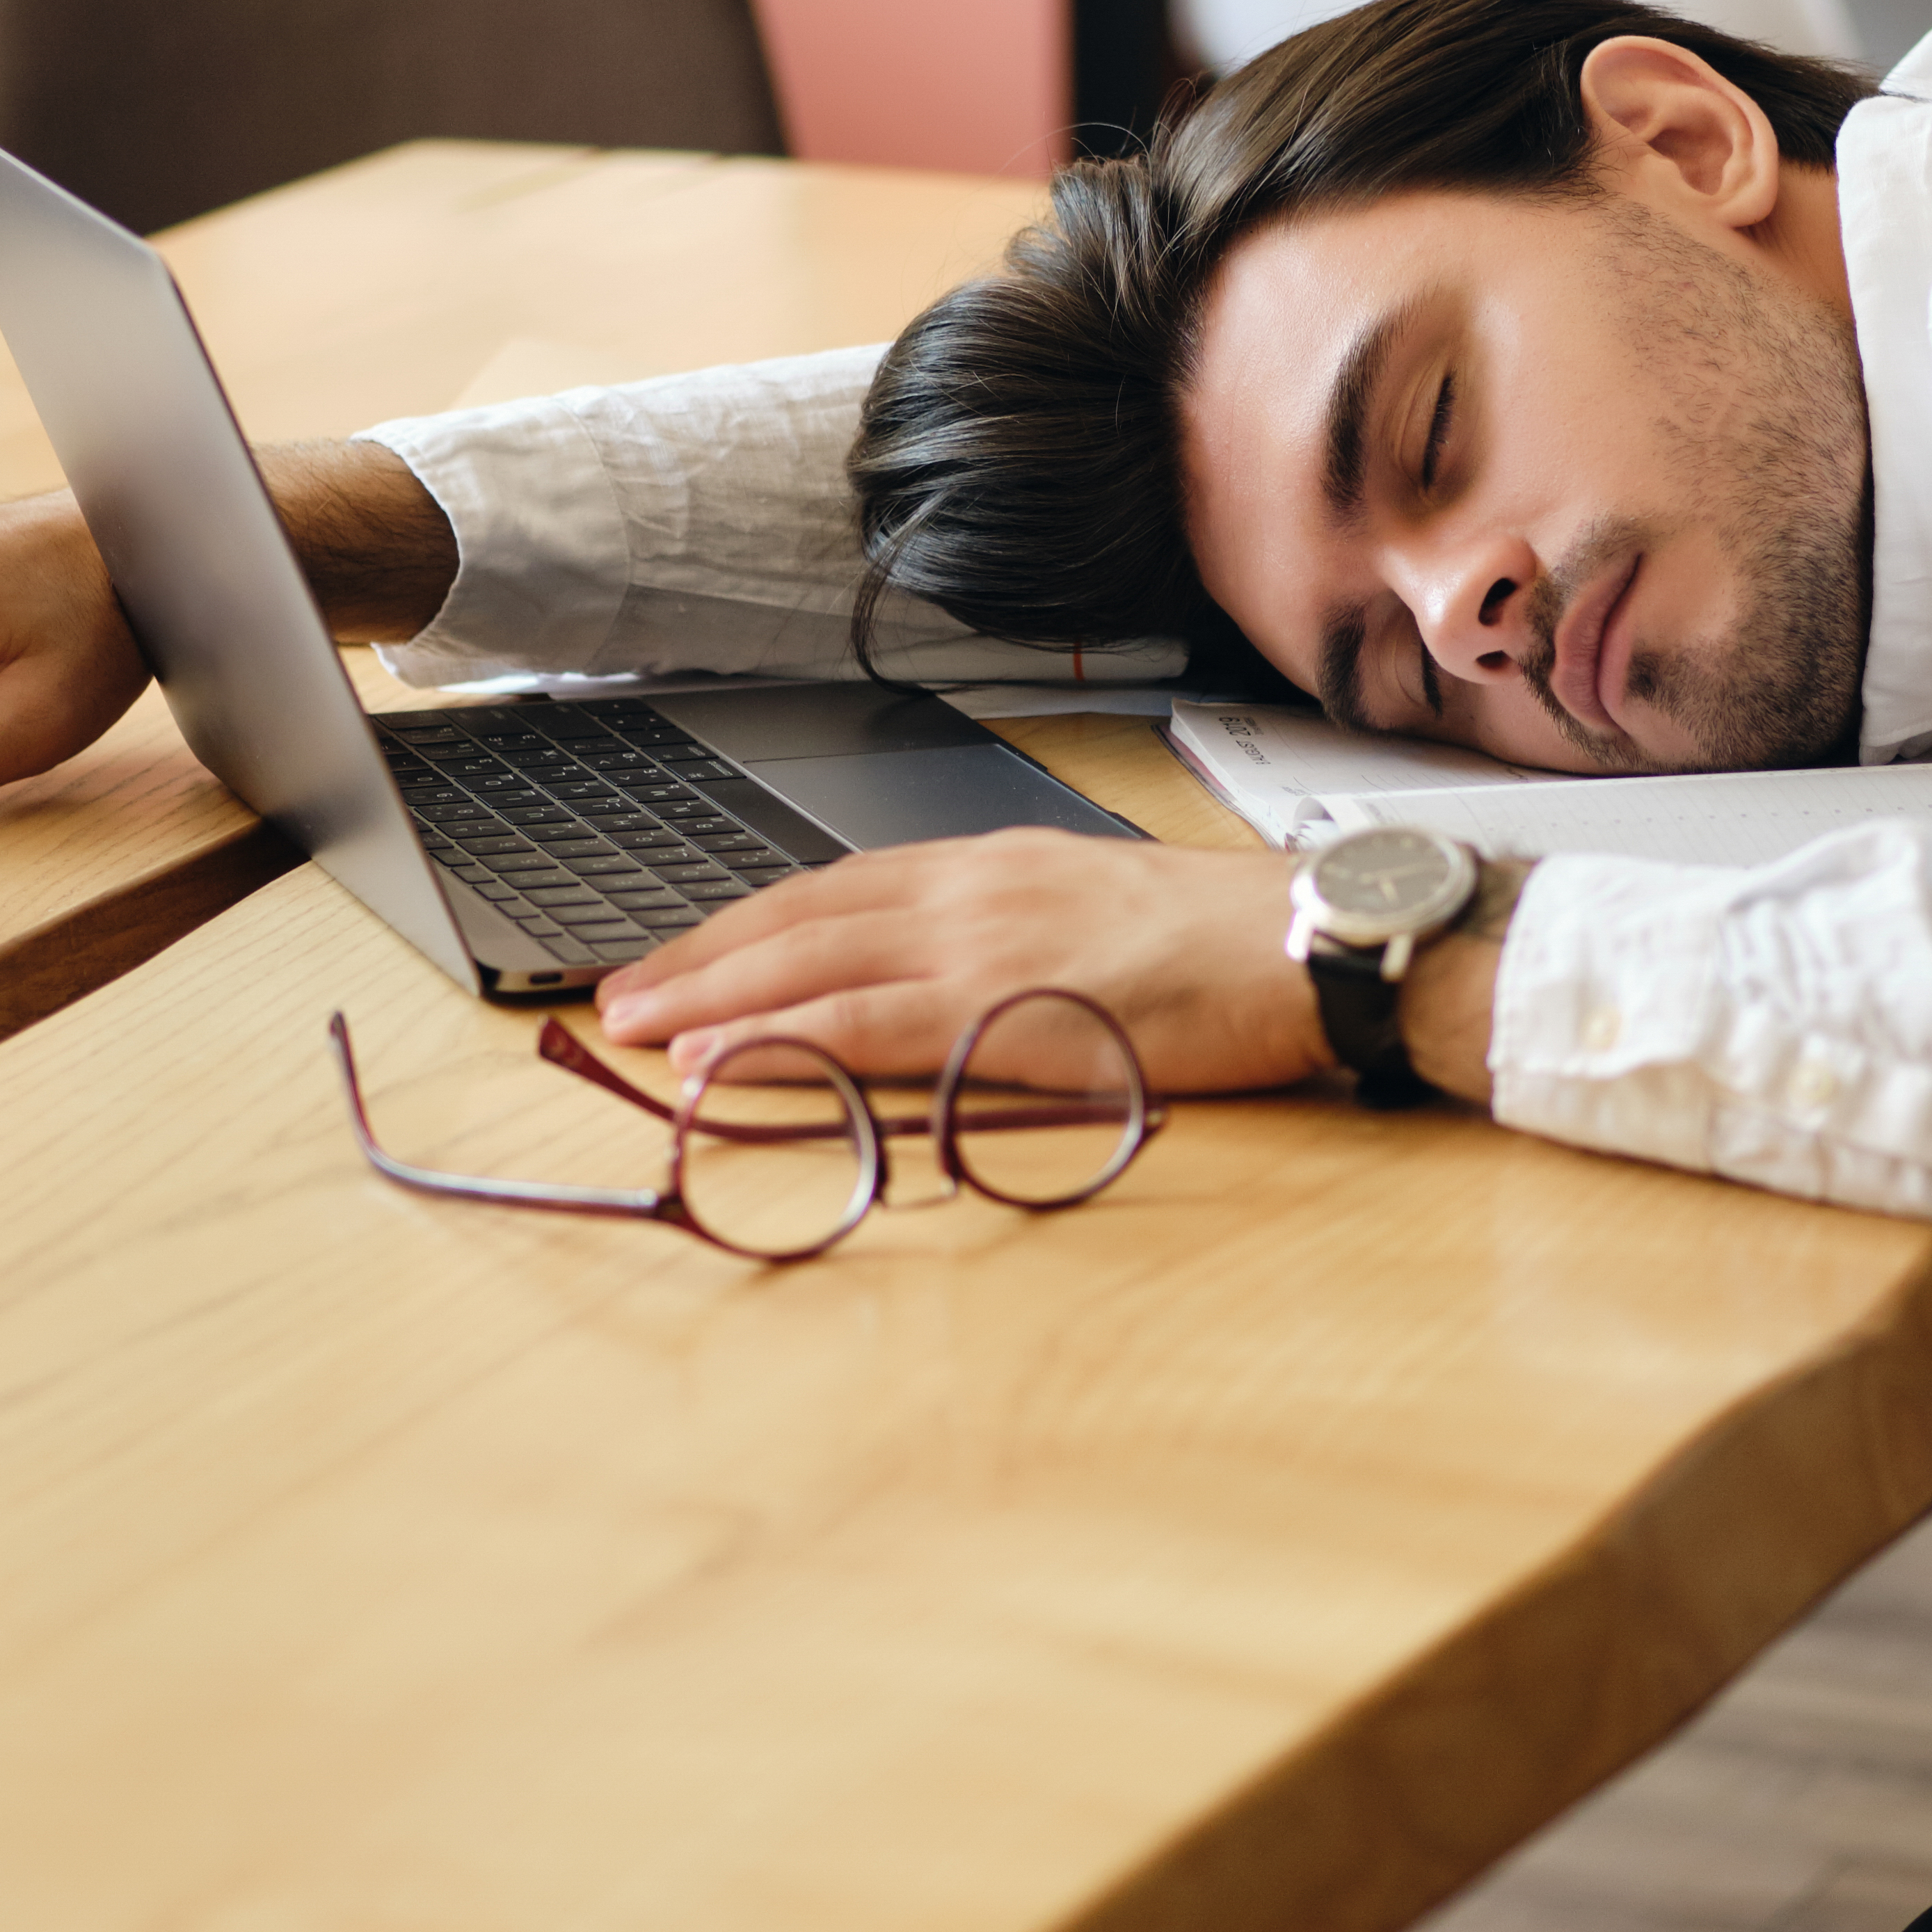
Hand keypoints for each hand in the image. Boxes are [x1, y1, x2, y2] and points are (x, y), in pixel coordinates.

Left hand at [596, 832, 1330, 1092]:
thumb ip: (1027, 943)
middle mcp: (975, 890)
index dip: (756, 922)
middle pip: (806, 917)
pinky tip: (718, 1065)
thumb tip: (971, 986)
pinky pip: (866, 1028)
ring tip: (637, 1030)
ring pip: (814, 965)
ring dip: (714, 999)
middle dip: (705, 956)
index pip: (844, 886)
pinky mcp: (1006, 1010)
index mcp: (999, 867)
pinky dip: (781, 1044)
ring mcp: (986, 945)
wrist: (1310, 941)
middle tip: (620, 994)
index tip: (691, 953)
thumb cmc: (1233, 945)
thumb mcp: (1107, 919)